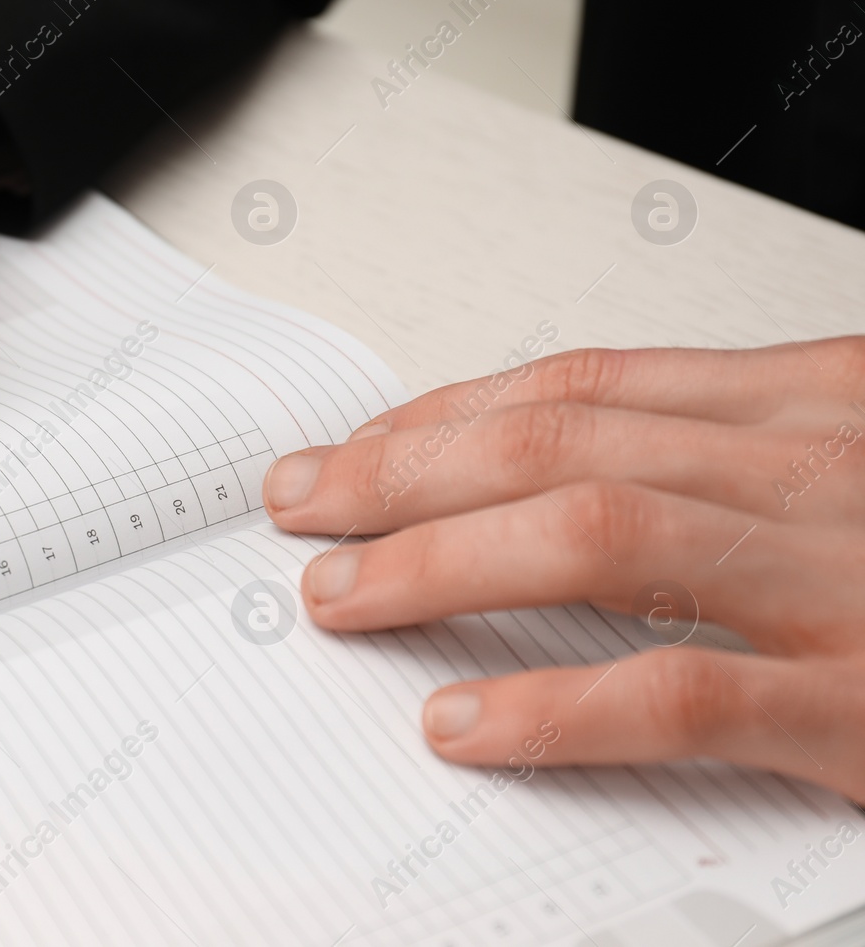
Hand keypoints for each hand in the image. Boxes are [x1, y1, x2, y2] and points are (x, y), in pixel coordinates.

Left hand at [264, 339, 864, 802]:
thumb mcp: (857, 456)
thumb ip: (734, 455)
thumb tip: (575, 473)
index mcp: (809, 404)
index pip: (581, 389)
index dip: (446, 415)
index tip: (358, 447)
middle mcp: (812, 469)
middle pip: (557, 444)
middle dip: (404, 472)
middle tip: (303, 506)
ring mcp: (839, 580)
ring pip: (595, 536)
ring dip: (441, 563)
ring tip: (340, 597)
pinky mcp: (864, 703)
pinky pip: (682, 694)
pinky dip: (557, 707)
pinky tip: (462, 723)